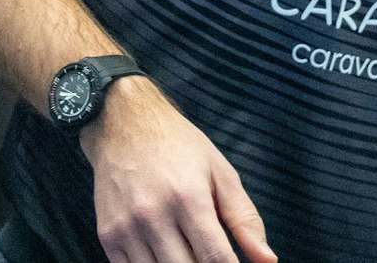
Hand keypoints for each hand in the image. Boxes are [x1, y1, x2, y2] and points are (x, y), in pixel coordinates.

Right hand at [80, 76, 275, 262]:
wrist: (125, 126)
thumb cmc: (179, 147)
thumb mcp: (220, 173)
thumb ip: (245, 220)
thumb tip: (268, 260)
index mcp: (189, 198)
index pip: (215, 258)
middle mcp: (154, 216)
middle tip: (213, 256)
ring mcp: (127, 229)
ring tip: (191, 252)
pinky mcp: (108, 237)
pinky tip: (167, 253)